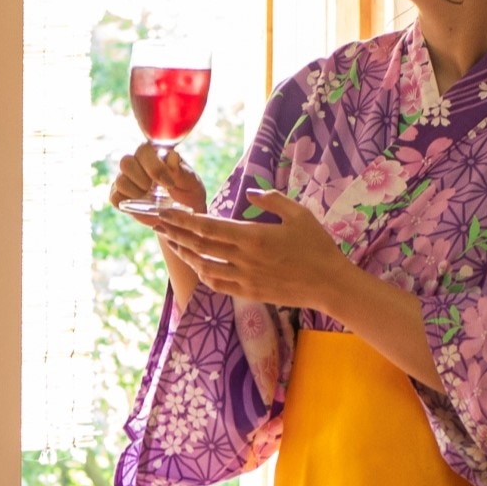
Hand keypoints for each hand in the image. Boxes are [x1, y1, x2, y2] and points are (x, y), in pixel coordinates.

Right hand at [107, 142, 203, 210]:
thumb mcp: (192, 184)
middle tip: (156, 190)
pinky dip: (128, 203)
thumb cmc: (188, 195)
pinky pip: (114, 197)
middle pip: (126, 162)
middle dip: (142, 179)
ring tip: (151, 199)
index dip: (154, 167)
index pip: (144, 150)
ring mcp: (127, 179)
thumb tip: (171, 157)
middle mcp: (138, 163)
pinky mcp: (120, 196)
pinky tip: (142, 205)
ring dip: (137, 192)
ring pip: (120, 180)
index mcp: (155, 154)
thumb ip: (182, 171)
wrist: (182, 217)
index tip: (169, 184)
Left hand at [130, 189, 360, 314]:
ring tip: (171, 241)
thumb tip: (250, 192)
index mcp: (254, 236)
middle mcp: (244, 259)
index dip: (183, 219)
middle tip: (156, 223)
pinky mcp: (249, 293)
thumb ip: (272, 199)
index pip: (208, 227)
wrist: (330, 284)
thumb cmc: (318, 246)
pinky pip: (218, 284)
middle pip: (199, 245)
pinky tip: (196, 264)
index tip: (166, 212)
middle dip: (175, 233)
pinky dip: (202, 273)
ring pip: (204, 266)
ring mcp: (245, 278)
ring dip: (185, 253)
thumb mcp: (299, 214)